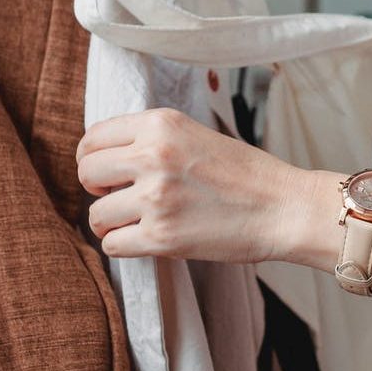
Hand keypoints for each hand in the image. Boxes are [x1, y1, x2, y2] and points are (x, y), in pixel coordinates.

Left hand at [77, 108, 326, 264]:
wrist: (284, 208)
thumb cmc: (247, 175)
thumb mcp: (196, 136)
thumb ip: (153, 140)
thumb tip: (104, 159)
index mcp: (161, 124)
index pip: (93, 137)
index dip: (94, 158)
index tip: (109, 173)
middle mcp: (153, 156)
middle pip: (87, 173)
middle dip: (98, 190)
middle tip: (123, 198)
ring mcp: (155, 197)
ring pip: (96, 214)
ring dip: (112, 222)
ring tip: (141, 221)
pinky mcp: (161, 236)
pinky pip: (112, 245)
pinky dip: (125, 245)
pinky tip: (150, 238)